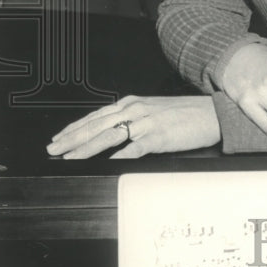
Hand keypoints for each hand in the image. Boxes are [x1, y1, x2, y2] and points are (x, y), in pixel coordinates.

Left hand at [46, 95, 220, 159]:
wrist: (213, 113)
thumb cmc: (186, 114)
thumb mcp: (155, 111)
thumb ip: (134, 119)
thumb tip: (113, 134)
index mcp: (133, 103)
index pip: (97, 116)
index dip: (75, 127)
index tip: (59, 137)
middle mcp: (136, 110)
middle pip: (96, 125)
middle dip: (72, 138)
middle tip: (53, 149)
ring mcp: (146, 123)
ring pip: (108, 135)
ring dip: (86, 148)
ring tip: (70, 157)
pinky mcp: (158, 137)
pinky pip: (133, 148)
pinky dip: (117, 156)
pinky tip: (104, 163)